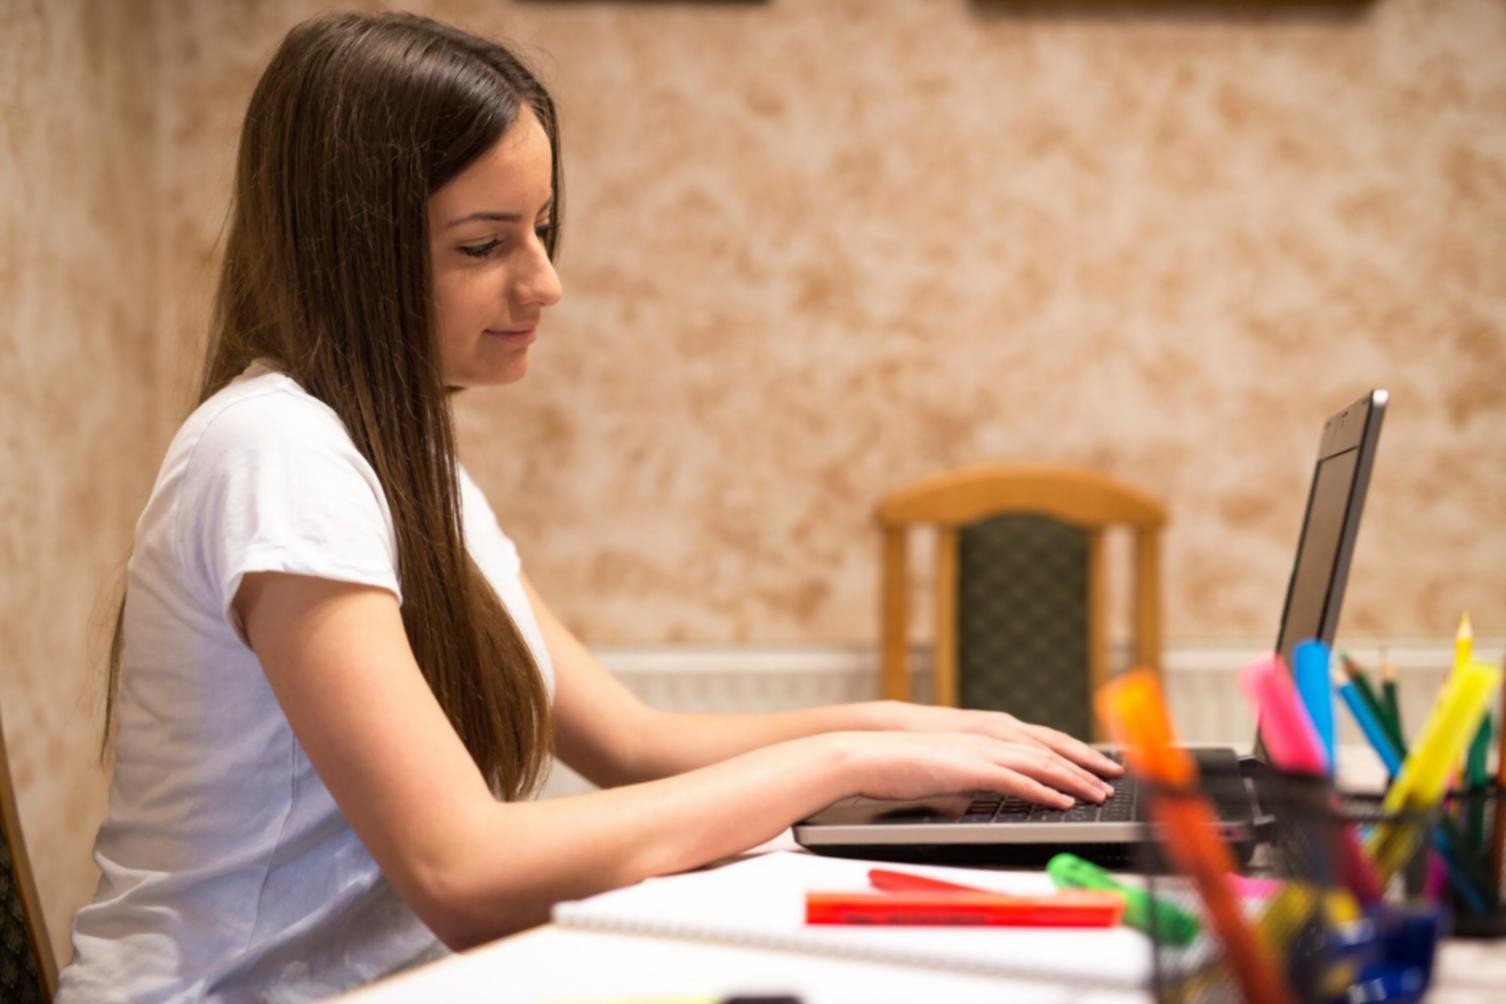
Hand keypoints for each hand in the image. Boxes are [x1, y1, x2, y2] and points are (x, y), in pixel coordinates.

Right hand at [825, 731, 1104, 807]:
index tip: (1096, 764)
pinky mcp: (971, 768)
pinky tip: (1062, 801)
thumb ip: (966, 779)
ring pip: (1040, 762)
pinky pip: (1017, 780)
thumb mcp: (943, 770)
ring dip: (1073, 779)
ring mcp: (981, 751)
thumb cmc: (899, 764)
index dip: (1072, 752)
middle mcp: (988, 738)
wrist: (869, 754)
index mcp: (983, 736)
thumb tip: (976, 797)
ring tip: (1098, 793)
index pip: (1039, 742)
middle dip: (1085, 762)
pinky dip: (1044, 790)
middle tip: (1114, 775)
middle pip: (1049, 748)